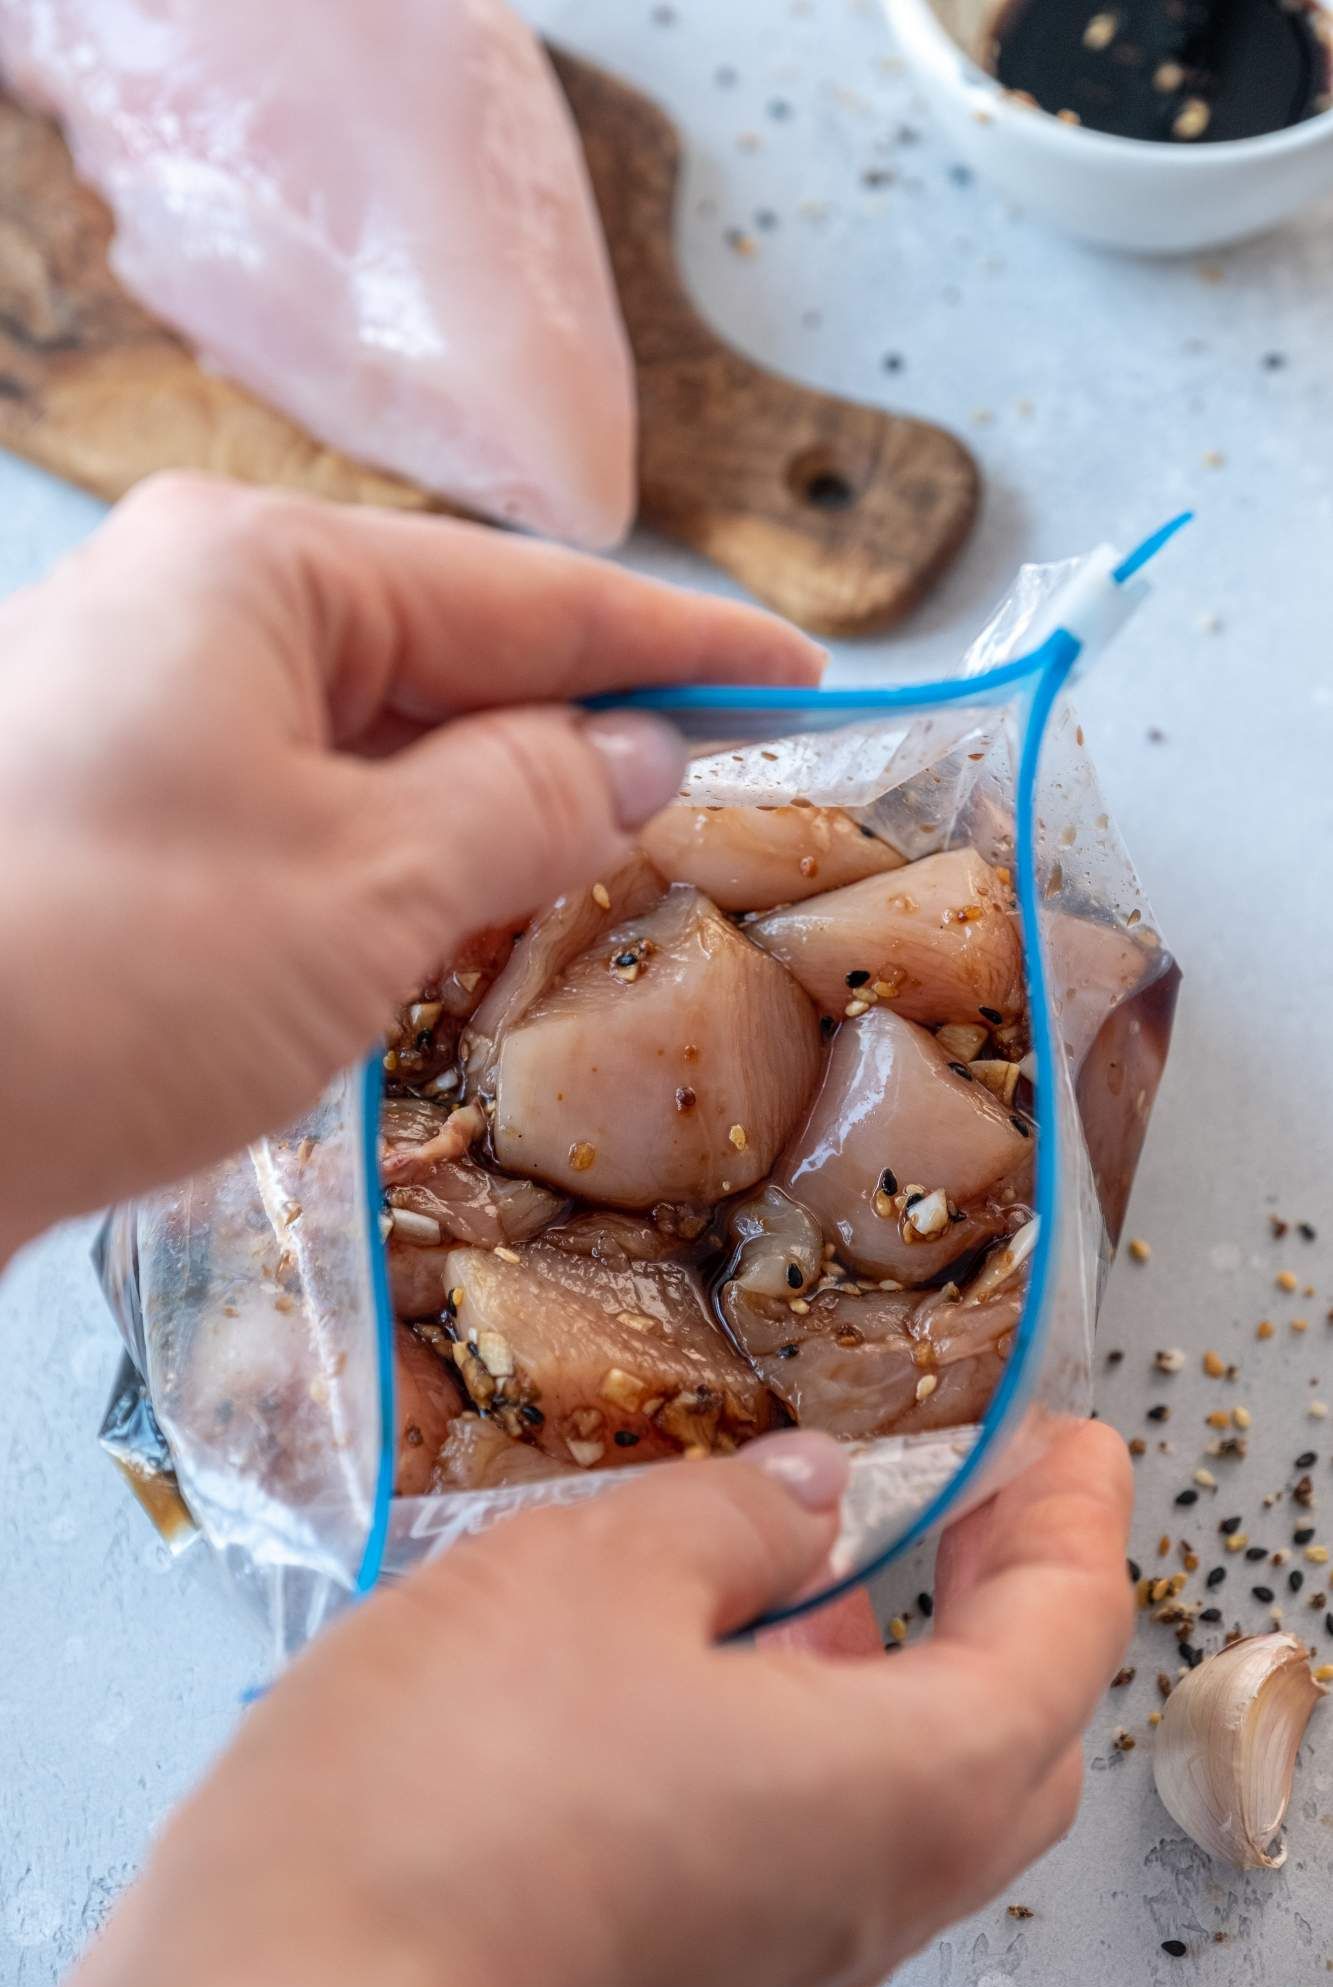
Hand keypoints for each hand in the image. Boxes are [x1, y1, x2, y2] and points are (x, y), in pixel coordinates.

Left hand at [0, 474, 821, 1256]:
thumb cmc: (102, 972)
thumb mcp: (365, 884)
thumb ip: (525, 801)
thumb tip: (635, 752)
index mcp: (258, 574)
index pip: (525, 595)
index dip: (679, 646)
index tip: (800, 674)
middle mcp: (192, 614)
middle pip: (448, 659)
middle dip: (582, 733)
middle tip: (721, 796)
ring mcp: (144, 714)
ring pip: (376, 746)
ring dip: (492, 812)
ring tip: (612, 869)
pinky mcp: (119, 818)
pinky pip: (305, 812)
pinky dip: (399, 863)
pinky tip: (459, 919)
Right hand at [66, 1420, 1131, 1986]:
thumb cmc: (449, 1792)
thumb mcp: (600, 1573)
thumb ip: (730, 1520)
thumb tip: (803, 1498)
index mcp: (902, 1788)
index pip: (1063, 1639)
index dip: (1075, 1520)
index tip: (1072, 1442)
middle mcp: (871, 1895)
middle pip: (1016, 1735)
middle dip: (1013, 1597)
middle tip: (977, 1488)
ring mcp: (785, 1949)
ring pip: (910, 1794)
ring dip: (901, 1659)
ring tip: (832, 1543)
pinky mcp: (694, 1960)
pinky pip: (810, 1833)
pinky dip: (811, 1720)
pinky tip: (717, 1643)